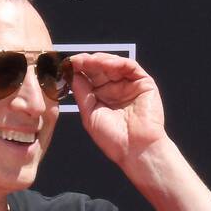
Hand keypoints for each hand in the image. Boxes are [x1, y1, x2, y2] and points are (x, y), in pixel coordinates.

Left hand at [69, 52, 167, 166]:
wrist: (135, 150)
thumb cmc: (114, 139)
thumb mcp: (89, 114)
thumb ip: (82, 92)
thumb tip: (72, 74)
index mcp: (102, 97)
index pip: (89, 77)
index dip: (78, 70)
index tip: (66, 65)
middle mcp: (116, 90)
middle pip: (100, 68)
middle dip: (87, 62)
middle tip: (75, 61)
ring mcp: (130, 85)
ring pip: (114, 64)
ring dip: (100, 60)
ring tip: (88, 61)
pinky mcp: (144, 83)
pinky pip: (130, 66)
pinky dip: (117, 62)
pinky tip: (106, 64)